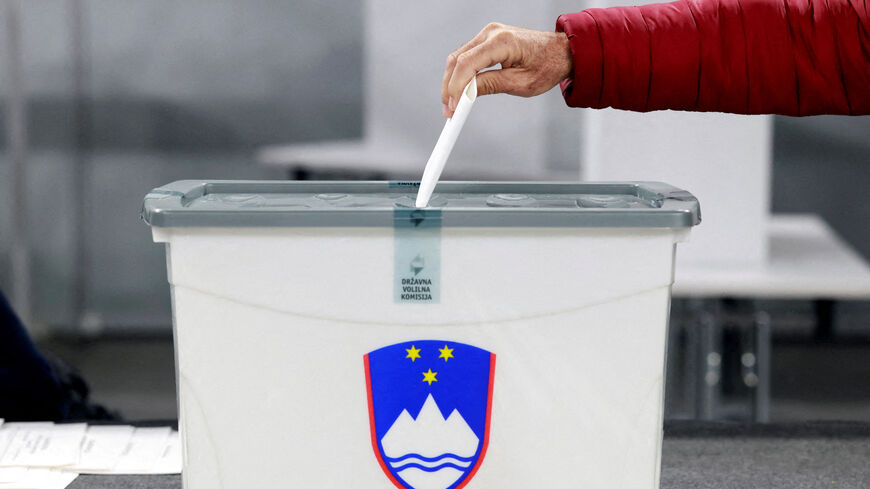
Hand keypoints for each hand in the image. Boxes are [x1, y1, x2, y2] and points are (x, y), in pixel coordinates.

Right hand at [441, 23, 572, 117]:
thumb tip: (466, 93)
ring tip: (453, 105)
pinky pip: (467, 56)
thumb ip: (491, 85)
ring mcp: (488, 34)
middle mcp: (492, 32)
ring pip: (458, 58)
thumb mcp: (521, 83)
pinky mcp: (488, 39)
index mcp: (502, 41)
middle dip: (449, 87)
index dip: (455, 87)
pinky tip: (460, 91)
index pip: (466, 63)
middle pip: (457, 60)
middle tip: (449, 110)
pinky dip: (461, 74)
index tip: (453, 107)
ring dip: (452, 81)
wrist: (562, 52)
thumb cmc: (548, 65)